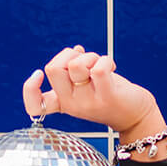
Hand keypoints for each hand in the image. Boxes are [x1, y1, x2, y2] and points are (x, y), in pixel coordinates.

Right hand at [21, 45, 155, 132]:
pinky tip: (111, 66)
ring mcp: (88, 103)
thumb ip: (75, 70)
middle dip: (69, 54)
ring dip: (90, 56)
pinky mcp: (107, 98)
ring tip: (100, 63)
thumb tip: (75, 50)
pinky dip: (105, 60)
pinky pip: (98, 68)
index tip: (38, 74)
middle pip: (53, 68)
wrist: (137, 116)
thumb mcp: (86, 84)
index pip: (34, 106)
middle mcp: (72, 105)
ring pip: (76, 65)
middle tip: (85, 61)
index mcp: (63, 103)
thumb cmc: (111, 94)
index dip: (29, 88)